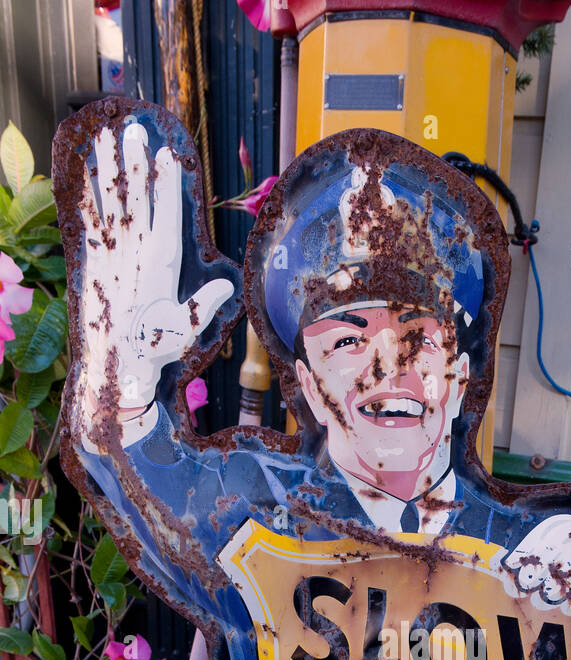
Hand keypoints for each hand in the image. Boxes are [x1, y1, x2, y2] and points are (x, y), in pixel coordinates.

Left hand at [75, 121, 234, 435]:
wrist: (118, 364)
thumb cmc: (157, 347)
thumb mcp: (190, 326)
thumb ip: (208, 301)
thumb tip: (229, 286)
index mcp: (162, 261)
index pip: (166, 211)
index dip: (167, 180)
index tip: (166, 153)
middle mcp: (136, 250)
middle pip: (136, 196)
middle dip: (135, 161)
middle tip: (133, 130)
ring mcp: (113, 253)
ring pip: (112, 201)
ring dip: (109, 167)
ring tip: (106, 136)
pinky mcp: (96, 262)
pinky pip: (92, 220)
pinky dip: (90, 195)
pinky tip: (86, 174)